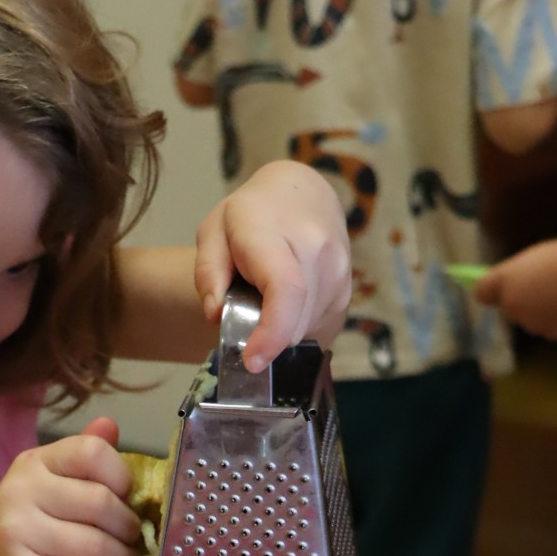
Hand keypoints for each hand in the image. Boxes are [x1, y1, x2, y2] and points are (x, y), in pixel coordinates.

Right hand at [0, 417, 140, 555]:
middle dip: (129, 527)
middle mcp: (19, 492)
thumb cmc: (28, 536)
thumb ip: (81, 462)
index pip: (90, 452)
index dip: (121, 476)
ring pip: (98, 546)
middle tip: (134, 541)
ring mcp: (19, 534)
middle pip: (100, 502)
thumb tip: (110, 424)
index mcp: (31, 465)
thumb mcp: (49, 491)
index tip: (127, 498)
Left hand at [195, 161, 351, 369]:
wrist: (302, 193)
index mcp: (276, 237)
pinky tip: (285, 304)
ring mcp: (340, 274)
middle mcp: (318, 254)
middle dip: (264, 335)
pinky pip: (319, 330)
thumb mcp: (214, 231)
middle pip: (294, 323)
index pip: (286, 291)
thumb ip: (208, 272)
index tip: (253, 361)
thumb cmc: (252, 214)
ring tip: (267, 295)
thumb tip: (215, 314)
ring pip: (306, 331)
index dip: (271, 334)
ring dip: (281, 331)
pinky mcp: (348, 292)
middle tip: (244, 309)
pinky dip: (296, 329)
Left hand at [474, 232, 556, 338]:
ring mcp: (528, 322)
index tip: (500, 291)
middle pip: (507, 310)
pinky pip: (546, 329)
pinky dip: (554, 322)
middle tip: (541, 290)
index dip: (492, 293)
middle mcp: (509, 305)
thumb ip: (510, 275)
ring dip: (536, 314)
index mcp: (502, 280)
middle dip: (518, 304)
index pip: (481, 293)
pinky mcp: (547, 333)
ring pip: (527, 321)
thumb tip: (499, 288)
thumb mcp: (528, 259)